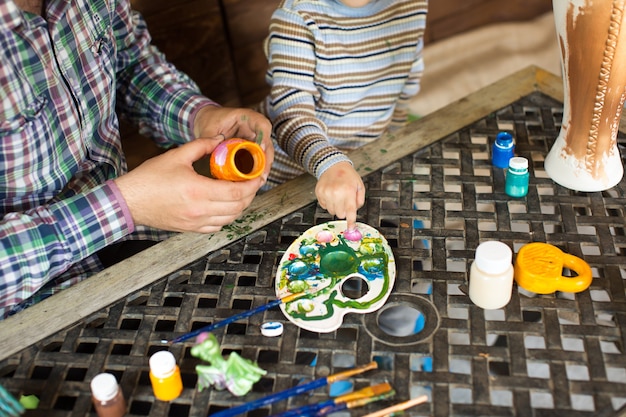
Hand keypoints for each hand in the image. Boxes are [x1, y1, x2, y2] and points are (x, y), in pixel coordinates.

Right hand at [114, 138, 264, 232]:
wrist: (129, 201)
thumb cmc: (149, 179)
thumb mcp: (177, 156)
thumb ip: (201, 146)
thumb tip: (220, 140)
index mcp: (198, 190)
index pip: (236, 192)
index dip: (252, 185)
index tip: (258, 177)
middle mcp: (199, 210)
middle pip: (238, 207)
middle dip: (250, 195)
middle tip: (253, 184)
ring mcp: (195, 222)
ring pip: (230, 219)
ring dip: (241, 207)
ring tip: (242, 193)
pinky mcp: (190, 229)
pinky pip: (217, 226)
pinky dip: (227, 217)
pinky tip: (226, 206)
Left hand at [193, 106, 273, 179]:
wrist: (208, 121)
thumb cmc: (210, 121)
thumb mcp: (208, 129)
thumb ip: (209, 141)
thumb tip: (212, 157)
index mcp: (246, 117)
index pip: (262, 124)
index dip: (264, 136)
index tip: (261, 148)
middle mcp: (254, 128)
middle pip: (267, 142)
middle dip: (266, 159)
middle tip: (262, 173)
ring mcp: (255, 139)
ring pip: (266, 153)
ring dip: (264, 167)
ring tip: (260, 180)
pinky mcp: (251, 149)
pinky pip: (258, 159)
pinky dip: (257, 169)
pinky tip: (254, 180)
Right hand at [315, 162, 364, 230]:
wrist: (333, 165)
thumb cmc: (348, 176)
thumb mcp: (360, 186)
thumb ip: (360, 200)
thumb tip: (355, 212)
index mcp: (348, 191)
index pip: (350, 211)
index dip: (351, 222)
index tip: (351, 229)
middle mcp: (336, 192)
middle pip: (340, 214)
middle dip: (344, 211)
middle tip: (345, 202)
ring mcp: (326, 193)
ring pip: (332, 212)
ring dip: (336, 207)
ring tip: (338, 197)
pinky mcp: (319, 193)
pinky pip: (324, 206)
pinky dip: (329, 203)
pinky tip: (331, 195)